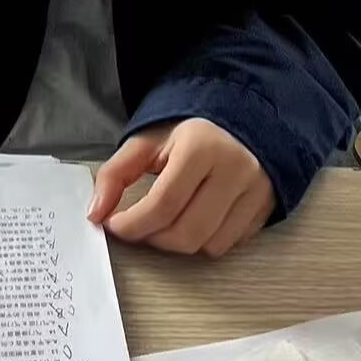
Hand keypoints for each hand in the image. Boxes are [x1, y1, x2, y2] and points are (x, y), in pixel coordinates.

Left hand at [88, 119, 274, 257]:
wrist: (241, 114)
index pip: (163, 204)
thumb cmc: (188, 130)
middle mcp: (235, 170)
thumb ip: (116, 173)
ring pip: (209, 245)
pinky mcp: (267, 206)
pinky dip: (205, 241)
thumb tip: (94, 214)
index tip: (113, 225)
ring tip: (165, 221)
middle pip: (187, 233)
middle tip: (138, 226)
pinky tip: (193, 218)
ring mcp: (256, 190)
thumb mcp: (148, 140)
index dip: (132, 224)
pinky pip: (230, 244)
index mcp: (201, 147)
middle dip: (153, 238)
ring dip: (178, 242)